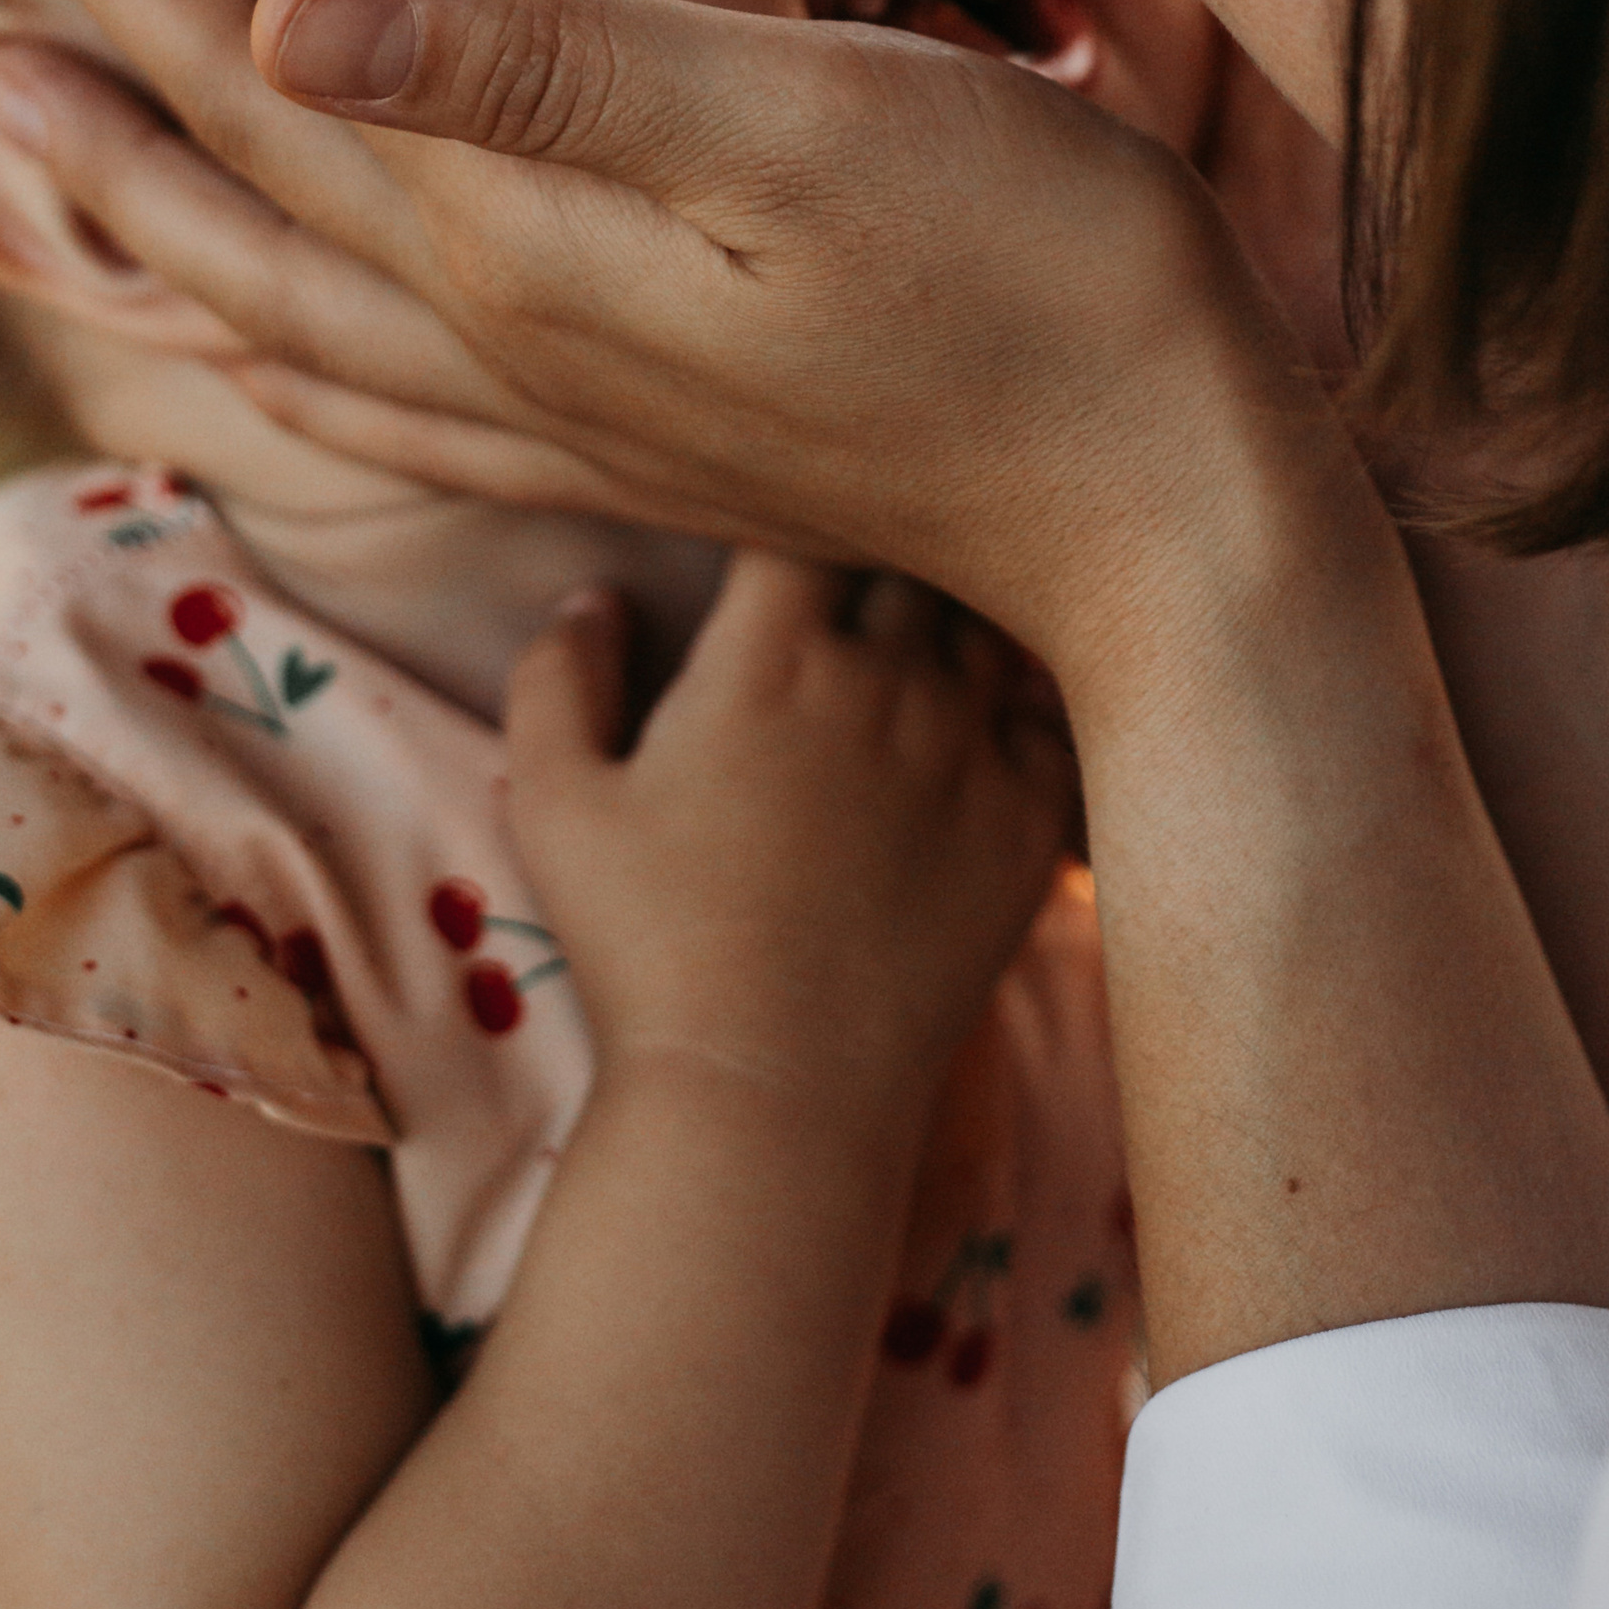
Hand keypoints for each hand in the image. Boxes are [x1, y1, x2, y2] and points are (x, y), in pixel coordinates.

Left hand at [0, 0, 1383, 680]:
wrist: (1160, 505)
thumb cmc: (1028, 279)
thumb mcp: (797, 131)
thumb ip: (537, 62)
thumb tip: (284, 1)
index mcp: (523, 223)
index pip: (313, 10)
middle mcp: (500, 324)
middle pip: (250, 133)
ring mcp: (553, 405)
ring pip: (272, 277)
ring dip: (136, 167)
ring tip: (17, 99)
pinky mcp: (621, 447)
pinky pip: (362, 399)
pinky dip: (259, 348)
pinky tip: (234, 336)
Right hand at [505, 555, 1073, 1124]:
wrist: (768, 1094)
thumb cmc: (644, 949)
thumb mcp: (557, 806)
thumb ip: (559, 679)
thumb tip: (596, 598)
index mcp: (769, 658)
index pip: (806, 517)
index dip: (795, 514)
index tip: (780, 552)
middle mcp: (885, 680)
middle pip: (907, 561)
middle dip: (879, 566)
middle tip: (854, 602)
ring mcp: (969, 748)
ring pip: (986, 631)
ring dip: (952, 634)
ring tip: (917, 669)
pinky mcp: (1027, 823)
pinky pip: (1051, 723)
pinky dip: (1022, 716)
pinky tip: (987, 742)